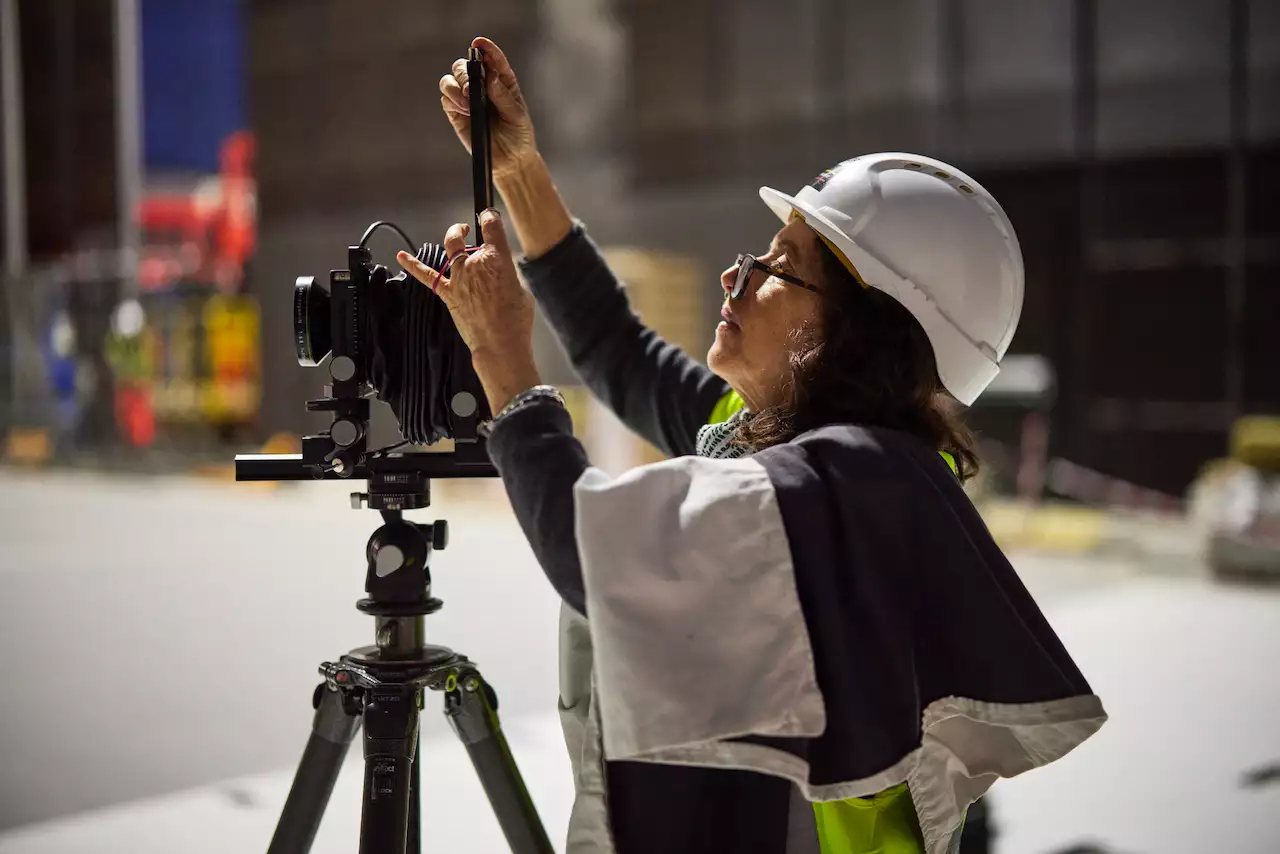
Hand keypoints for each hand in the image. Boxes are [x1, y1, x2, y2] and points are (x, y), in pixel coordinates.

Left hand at [397, 209, 539, 411]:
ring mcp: (458, 277)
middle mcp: (474, 263)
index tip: (489, 217)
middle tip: (471, 231)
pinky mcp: (448, 293)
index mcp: (497, 259)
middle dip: (469, 232)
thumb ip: (507, 275)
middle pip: (468, 239)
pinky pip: (427, 276)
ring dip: (453, 239)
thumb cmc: (516, 319)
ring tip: (457, 234)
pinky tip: (401, 256)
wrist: (499, 343)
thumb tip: (499, 272)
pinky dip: (413, 265)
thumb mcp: (521, 289)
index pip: (491, 226)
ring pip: (450, 249)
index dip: (489, 217)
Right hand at [440, 37, 536, 179]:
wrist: (510, 161)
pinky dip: (452, 101)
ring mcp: (466, 99)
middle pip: (463, 66)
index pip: (491, 58)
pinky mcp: (456, 113)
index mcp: (501, 80)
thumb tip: (491, 76)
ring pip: (450, 80)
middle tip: (471, 88)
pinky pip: (446, 99)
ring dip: (456, 87)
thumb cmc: (518, 135)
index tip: (479, 43)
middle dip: (465, 72)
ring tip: (468, 104)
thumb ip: (504, 96)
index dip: (485, 48)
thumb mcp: (517, 116)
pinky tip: (465, 111)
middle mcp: (481, 85)